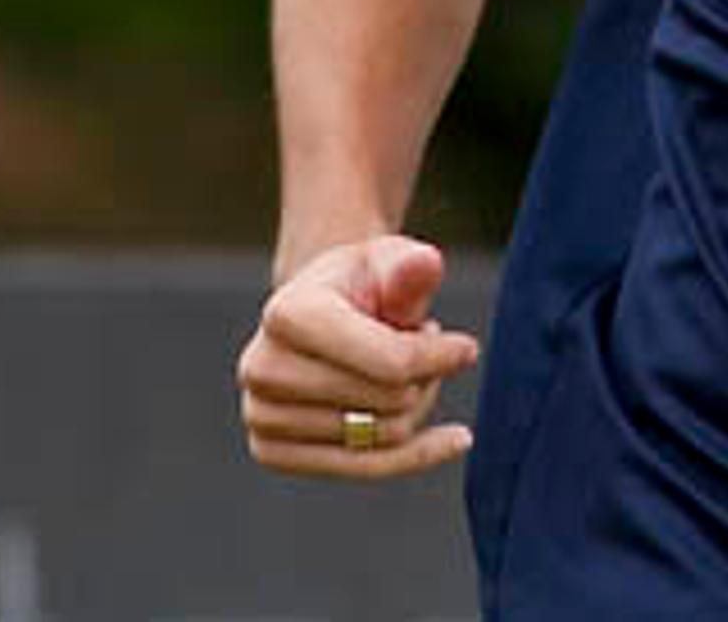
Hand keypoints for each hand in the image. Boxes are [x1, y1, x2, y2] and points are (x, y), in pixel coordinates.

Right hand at [237, 234, 480, 479]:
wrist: (315, 316)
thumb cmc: (360, 285)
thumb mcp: (388, 261)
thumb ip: (410, 266)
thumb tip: (427, 264)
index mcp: (286, 314)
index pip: (391, 363)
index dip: (440, 357)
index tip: (467, 347)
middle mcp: (261, 368)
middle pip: (391, 402)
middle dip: (425, 378)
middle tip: (421, 347)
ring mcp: (260, 415)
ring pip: (386, 436)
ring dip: (415, 406)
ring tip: (403, 371)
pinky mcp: (271, 452)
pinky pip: (366, 467)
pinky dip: (416, 455)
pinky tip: (451, 439)